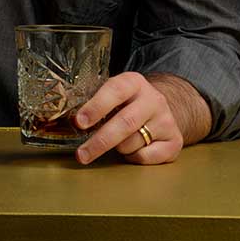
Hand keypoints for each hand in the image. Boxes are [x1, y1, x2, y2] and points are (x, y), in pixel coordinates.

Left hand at [71, 71, 206, 164]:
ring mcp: (166, 120)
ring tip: (116, 142)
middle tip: (82, 154)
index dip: (96, 106)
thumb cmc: (127, 104)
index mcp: (133, 82)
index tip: (79, 122)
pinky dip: (133, 158)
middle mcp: (153, 99)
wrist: (163, 109)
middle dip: (100, 141)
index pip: (114, 90)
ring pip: (133, 143)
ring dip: (117, 149)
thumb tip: (64, 121)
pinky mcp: (175, 141)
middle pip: (125, 123)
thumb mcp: (114, 94)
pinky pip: (146, 157)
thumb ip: (94, 102)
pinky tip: (133, 148)